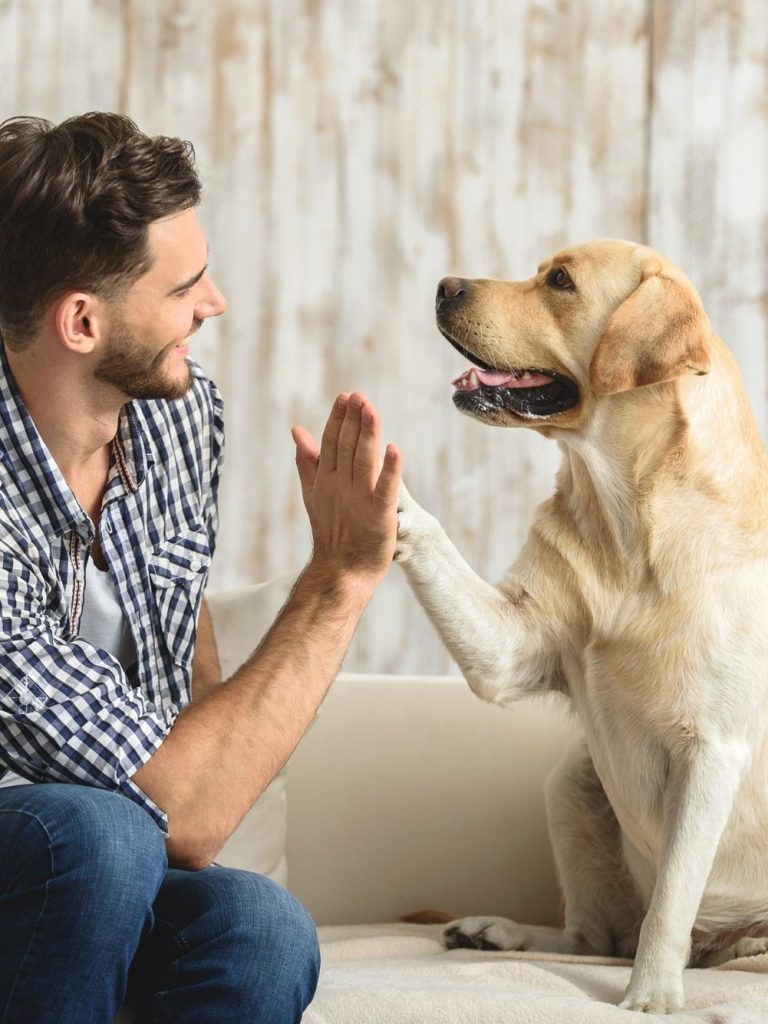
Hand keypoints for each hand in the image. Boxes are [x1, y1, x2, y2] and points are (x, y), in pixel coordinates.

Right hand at [292, 393, 401, 587]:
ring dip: (368, 435)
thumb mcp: (314, 493)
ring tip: (371, 411)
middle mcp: (341, 486)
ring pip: (363, 461)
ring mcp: (359, 500)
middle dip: (353, 421)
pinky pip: (385, 489)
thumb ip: (308, 462)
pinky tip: (394, 450)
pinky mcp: (378, 515)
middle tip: (359, 396)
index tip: (345, 397)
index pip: (331, 443)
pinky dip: (389, 470)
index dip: (338, 419)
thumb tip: (297, 430)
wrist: (340, 571)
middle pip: (347, 447)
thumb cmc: (332, 532)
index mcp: (327, 479)